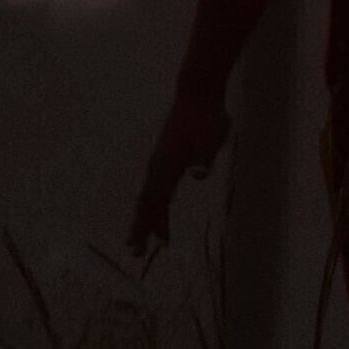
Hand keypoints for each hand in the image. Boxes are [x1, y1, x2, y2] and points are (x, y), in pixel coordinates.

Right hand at [126, 72, 234, 259]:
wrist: (196, 95)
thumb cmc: (207, 118)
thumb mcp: (212, 137)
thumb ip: (204, 157)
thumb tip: (198, 174)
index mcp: (167, 166)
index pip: (157, 201)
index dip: (154, 223)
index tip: (152, 244)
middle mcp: (158, 166)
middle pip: (146, 203)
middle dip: (141, 227)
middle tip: (136, 252)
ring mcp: (159, 162)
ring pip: (149, 195)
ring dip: (146, 217)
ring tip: (145, 238)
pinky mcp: (164, 157)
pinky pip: (155, 186)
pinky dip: (154, 202)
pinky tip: (158, 210)